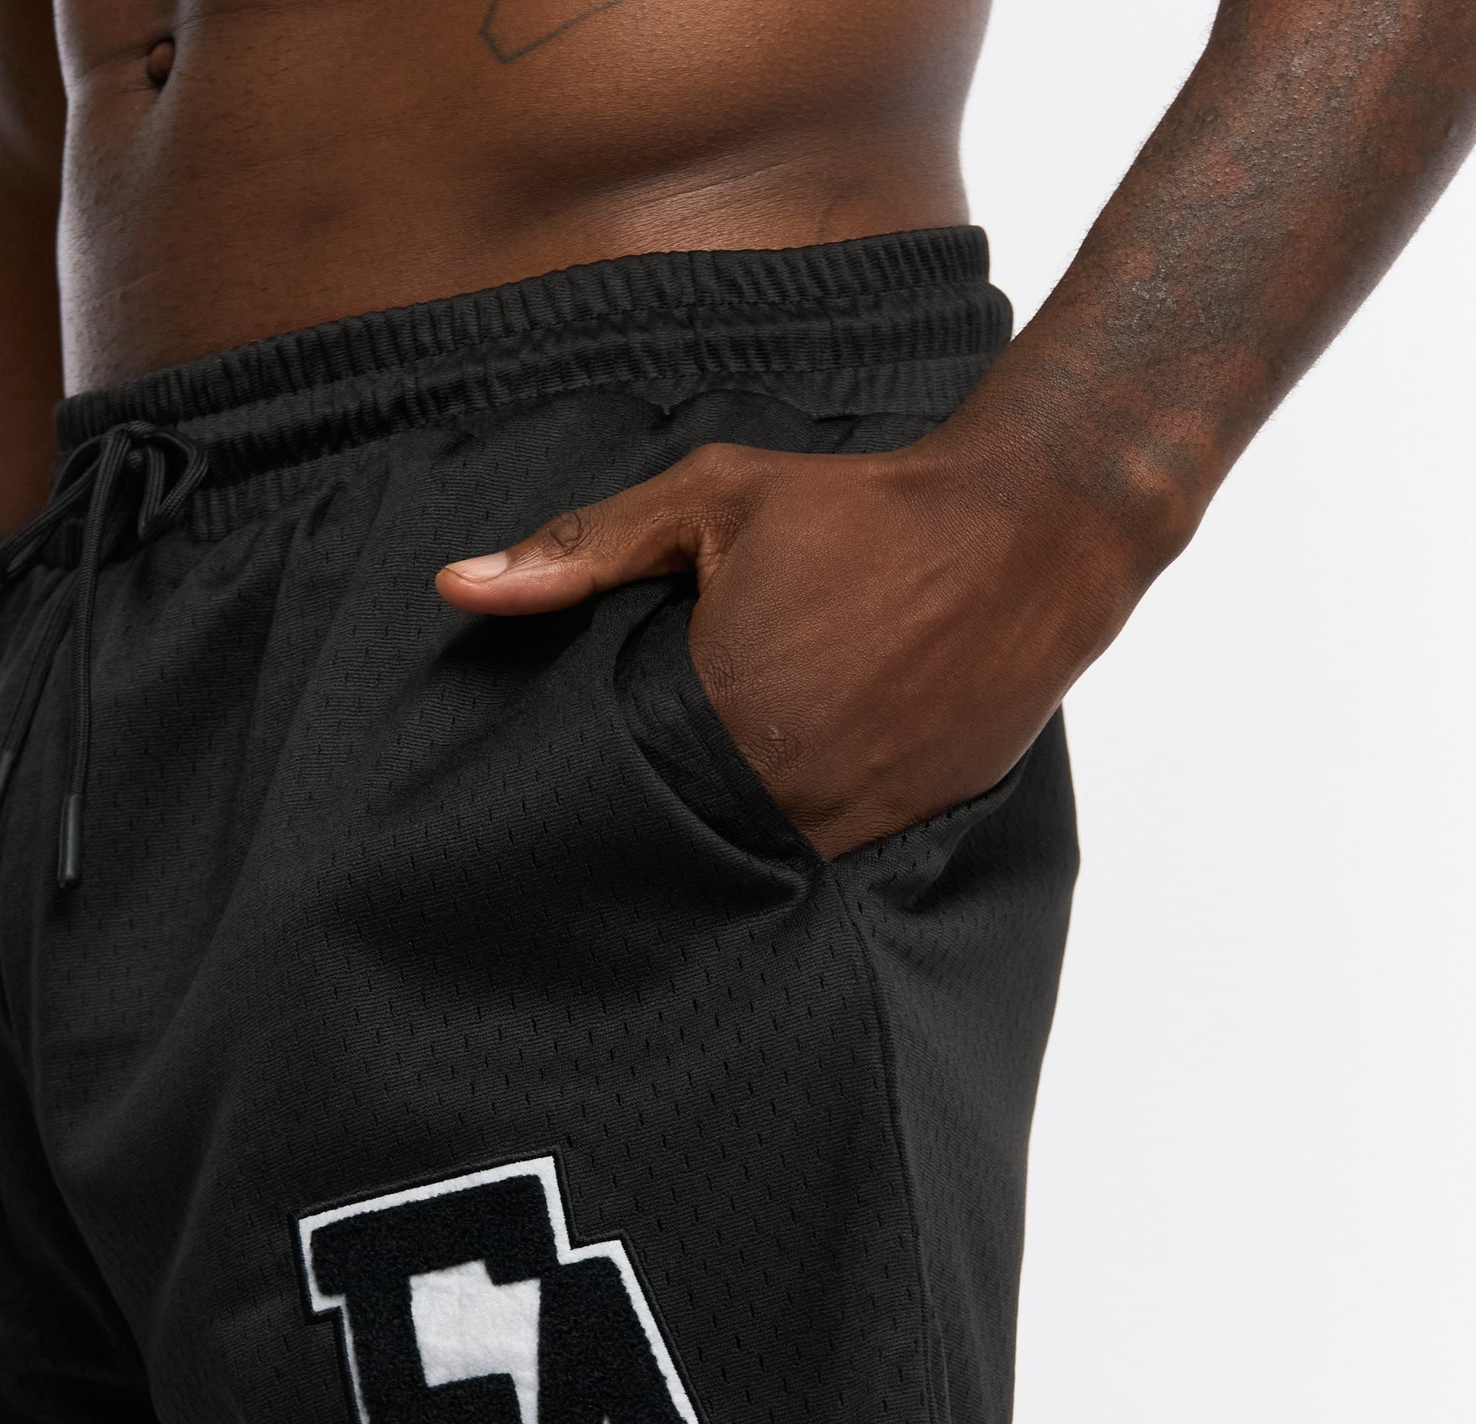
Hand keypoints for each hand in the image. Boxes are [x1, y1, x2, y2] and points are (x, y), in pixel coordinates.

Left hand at [438, 423, 1145, 856]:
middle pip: (674, 837)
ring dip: (716, 838)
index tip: (561, 781)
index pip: (610, 792)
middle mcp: (777, 783)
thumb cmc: (862, 509)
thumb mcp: (712, 502)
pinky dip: (786, 840)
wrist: (1028, 535)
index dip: (584, 788)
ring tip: (693, 802)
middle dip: (647, 817)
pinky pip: (814, 860)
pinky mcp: (897, 831)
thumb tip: (457, 585)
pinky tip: (771, 801)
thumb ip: (582, 548)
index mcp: (716, 711)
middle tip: (620, 798)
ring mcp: (843, 818)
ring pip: (744, 858)